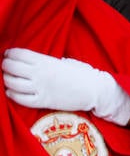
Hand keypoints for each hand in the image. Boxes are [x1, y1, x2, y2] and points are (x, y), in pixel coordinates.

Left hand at [3, 48, 129, 124]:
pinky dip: (12, 94)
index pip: (18, 54)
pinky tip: (12, 91)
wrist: (94, 90)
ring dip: (6, 80)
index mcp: (45, 61)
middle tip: (7, 66)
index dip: (10, 54)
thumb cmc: (82, 73)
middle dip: (6, 66)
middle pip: (11, 67)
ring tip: (8, 78)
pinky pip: (19, 99)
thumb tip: (30, 62)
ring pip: (12, 83)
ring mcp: (40, 88)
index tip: (9, 55)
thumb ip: (46, 61)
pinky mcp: (42, 101)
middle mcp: (40, 73)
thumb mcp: (64, 61)